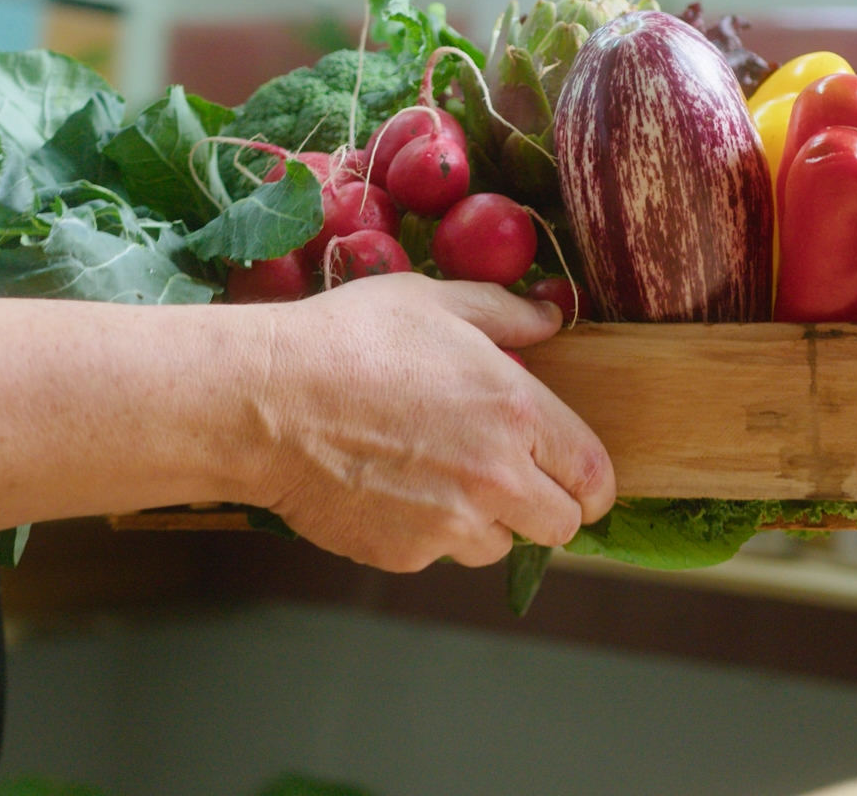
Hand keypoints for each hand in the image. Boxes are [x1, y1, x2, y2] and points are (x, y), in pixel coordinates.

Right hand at [246, 274, 614, 572]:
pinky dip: (422, 530)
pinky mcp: (404, 554)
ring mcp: (450, 524)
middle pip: (560, 527)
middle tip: (508, 481)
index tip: (576, 481)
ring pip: (497, 545)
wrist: (263, 402)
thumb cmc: (344, 341)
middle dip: (544, 507)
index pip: (593, 475)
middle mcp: (496, 478)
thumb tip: (548, 318)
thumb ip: (501, 312)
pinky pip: (435, 552)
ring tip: (433, 477)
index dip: (591, 482)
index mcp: (516, 413)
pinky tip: (386, 488)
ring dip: (481, 520)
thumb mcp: (429, 302)